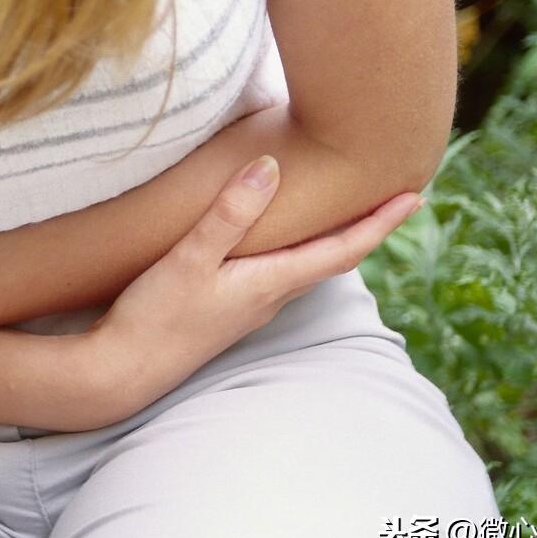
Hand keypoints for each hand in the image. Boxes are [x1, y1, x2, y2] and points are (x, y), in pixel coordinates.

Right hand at [84, 154, 422, 424]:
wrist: (121, 371)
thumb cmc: (154, 318)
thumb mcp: (189, 259)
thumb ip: (229, 214)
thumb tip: (270, 166)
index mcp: (269, 283)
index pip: (341, 250)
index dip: (379, 223)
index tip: (415, 195)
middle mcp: (268, 297)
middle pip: (332, 259)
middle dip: (364, 228)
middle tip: (391, 195)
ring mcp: (248, 307)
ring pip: (305, 268)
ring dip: (331, 240)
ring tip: (345, 211)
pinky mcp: (226, 310)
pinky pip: (277, 274)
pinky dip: (295, 250)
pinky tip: (279, 240)